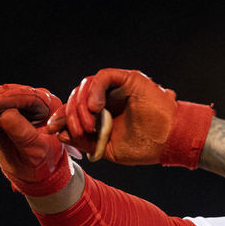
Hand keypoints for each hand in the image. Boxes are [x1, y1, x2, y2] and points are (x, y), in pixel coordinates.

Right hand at [0, 84, 74, 195]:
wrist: (33, 169)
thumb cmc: (42, 160)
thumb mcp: (35, 150)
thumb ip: (22, 132)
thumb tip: (4, 114)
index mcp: (49, 105)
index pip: (26, 95)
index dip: (4, 100)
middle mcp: (34, 98)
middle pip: (5, 94)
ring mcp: (17, 101)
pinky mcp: (2, 107)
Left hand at [47, 68, 214, 167]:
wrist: (171, 142)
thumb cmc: (146, 147)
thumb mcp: (108, 148)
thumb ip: (84, 140)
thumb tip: (59, 133)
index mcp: (104, 113)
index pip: (75, 108)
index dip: (62, 117)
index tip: (52, 129)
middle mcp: (109, 97)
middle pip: (77, 96)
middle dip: (71, 114)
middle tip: (78, 131)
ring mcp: (118, 87)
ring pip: (87, 86)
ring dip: (82, 106)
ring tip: (90, 124)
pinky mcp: (128, 79)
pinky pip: (103, 77)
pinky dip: (95, 90)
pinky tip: (96, 108)